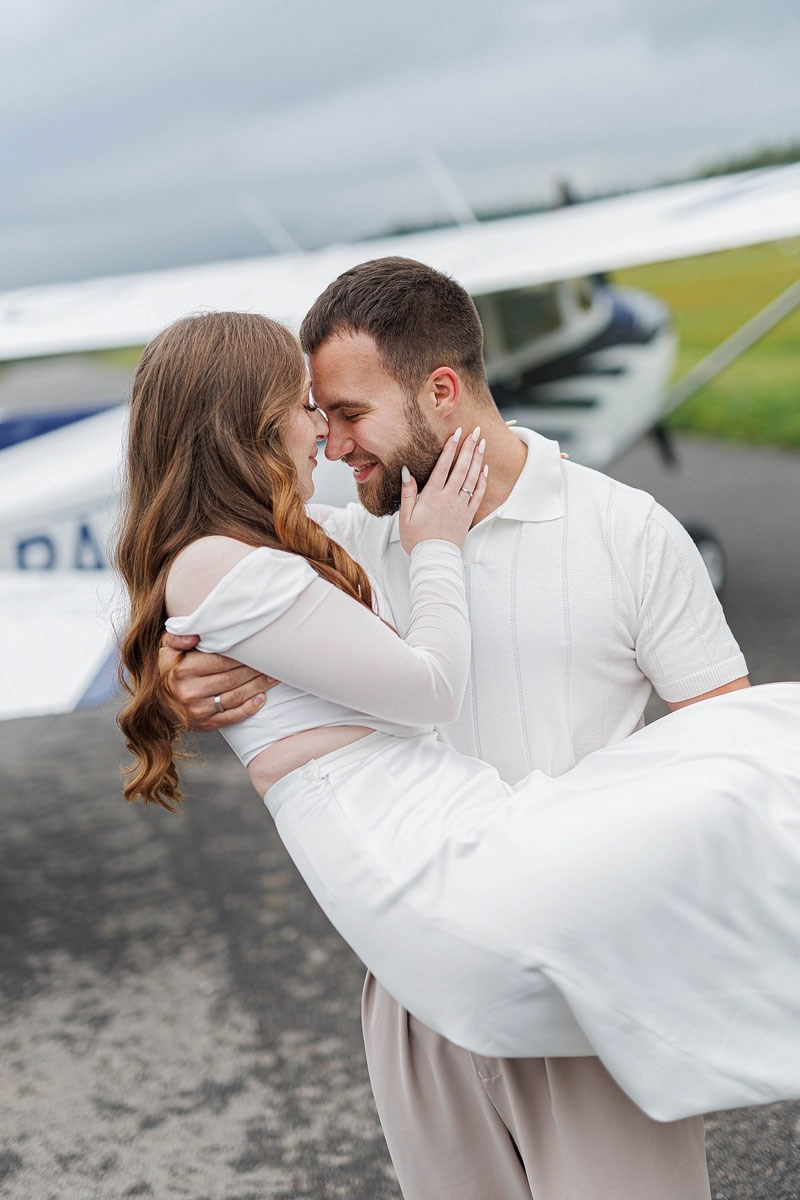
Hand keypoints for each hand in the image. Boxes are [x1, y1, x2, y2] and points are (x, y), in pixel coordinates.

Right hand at [159, 632, 277, 730]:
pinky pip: (232, 717)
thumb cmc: (167, 669)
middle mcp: (189, 692)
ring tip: (272, 676)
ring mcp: (197, 711)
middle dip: (254, 669)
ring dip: (258, 686)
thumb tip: (195, 635)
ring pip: (236, 697)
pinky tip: (261, 698)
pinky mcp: (205, 725)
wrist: (155, 703)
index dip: (241, 655)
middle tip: (271, 661)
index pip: (221, 661)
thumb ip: (177, 636)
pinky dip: (249, 708)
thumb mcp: (165, 648)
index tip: (256, 648)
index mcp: (181, 670)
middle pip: (232, 678)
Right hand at [399, 425, 487, 553]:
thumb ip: (408, 492)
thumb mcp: (405, 516)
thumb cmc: (417, 539)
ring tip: (482, 443)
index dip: (451, 448)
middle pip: (461, 467)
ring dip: (478, 459)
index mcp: (433, 496)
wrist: (435, 559)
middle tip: (475, 431)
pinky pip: (478, 494)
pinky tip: (484, 469)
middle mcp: (450, 498)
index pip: (443, 466)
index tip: (457, 433)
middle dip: (469, 447)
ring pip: (472, 478)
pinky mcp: (468, 515)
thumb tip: (407, 471)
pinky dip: (482, 480)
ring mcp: (461, 506)